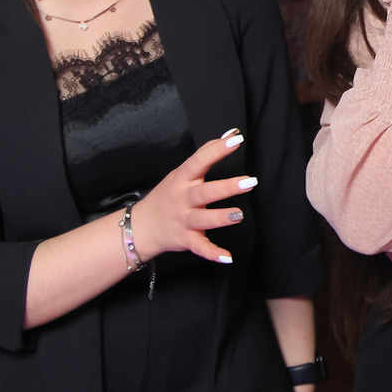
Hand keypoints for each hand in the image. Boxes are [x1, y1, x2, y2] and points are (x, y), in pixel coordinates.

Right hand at [131, 131, 254, 264]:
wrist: (141, 226)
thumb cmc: (168, 195)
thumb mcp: (182, 173)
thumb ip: (205, 155)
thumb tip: (231, 134)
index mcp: (183, 179)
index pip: (200, 160)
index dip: (217, 150)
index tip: (237, 139)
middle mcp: (183, 199)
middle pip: (205, 192)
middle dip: (227, 187)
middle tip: (249, 182)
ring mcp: (184, 220)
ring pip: (203, 219)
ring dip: (221, 218)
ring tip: (239, 214)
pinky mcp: (186, 239)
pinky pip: (200, 247)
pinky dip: (213, 253)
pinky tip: (228, 257)